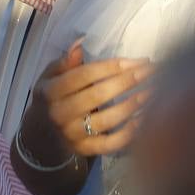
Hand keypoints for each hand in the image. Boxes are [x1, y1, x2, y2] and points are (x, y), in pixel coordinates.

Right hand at [37, 40, 151, 157]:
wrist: (43, 133)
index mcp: (50, 91)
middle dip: (127, 81)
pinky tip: (143, 118)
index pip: (84, 75)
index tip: (137, 60)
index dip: (112, 66)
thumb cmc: (53, 97)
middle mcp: (60, 114)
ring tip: (151, 91)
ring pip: (106, 120)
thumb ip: (66, 61)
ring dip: (132, 105)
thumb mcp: (51, 76)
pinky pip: (110, 144)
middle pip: (98, 95)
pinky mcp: (84, 150)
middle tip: (150, 72)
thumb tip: (80, 43)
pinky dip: (128, 133)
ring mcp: (72, 135)